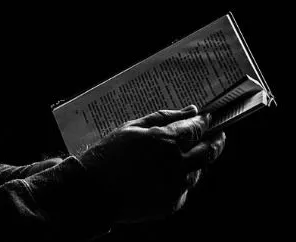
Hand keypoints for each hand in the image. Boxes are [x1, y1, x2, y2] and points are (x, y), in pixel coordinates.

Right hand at [79, 105, 225, 224]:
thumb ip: (163, 117)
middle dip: (216, 141)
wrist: (96, 190)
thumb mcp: (132, 127)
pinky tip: (169, 173)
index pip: (196, 128)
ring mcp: (176, 186)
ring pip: (198, 171)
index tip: (207, 116)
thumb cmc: (110, 154)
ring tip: (189, 154)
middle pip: (208, 151)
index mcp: (166, 141)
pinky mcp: (172, 203)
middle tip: (218, 135)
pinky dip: (182, 178)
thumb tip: (189, 110)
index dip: (204, 121)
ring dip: (198, 161)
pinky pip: (184, 188)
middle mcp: (176, 164)